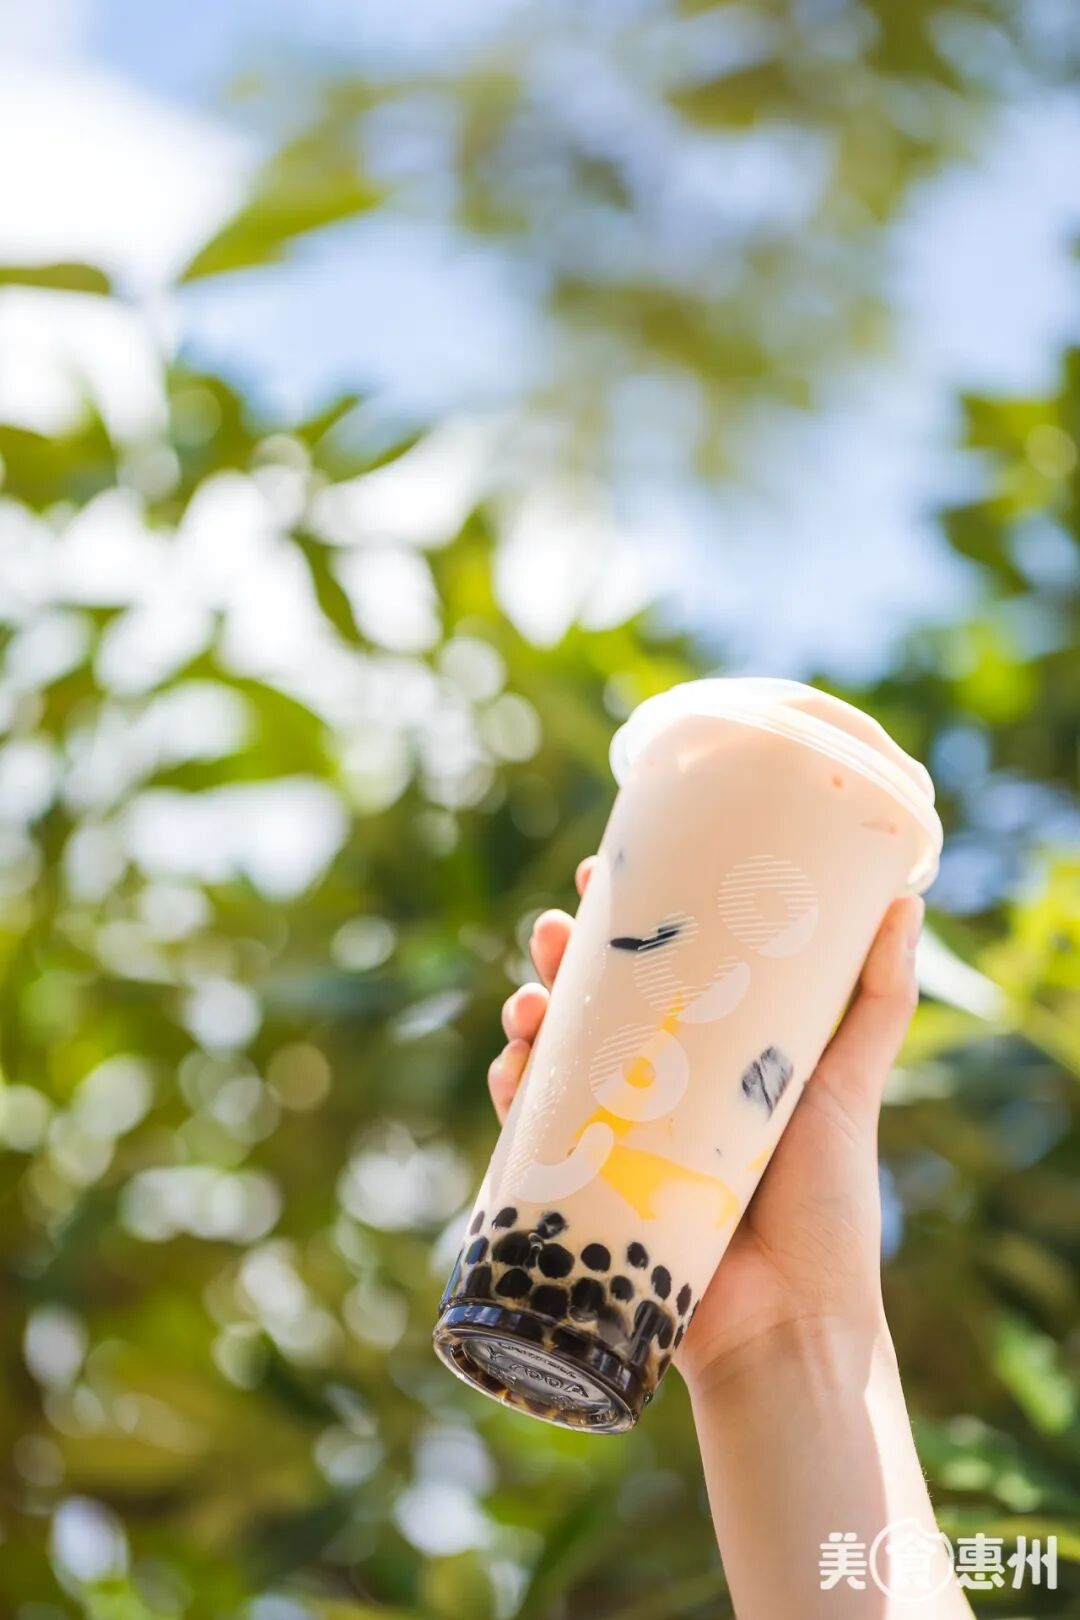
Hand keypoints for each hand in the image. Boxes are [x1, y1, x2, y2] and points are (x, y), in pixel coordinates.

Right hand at [487, 857, 923, 1389]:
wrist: (787, 1324)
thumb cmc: (826, 1205)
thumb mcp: (849, 1084)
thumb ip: (877, 999)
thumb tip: (905, 895)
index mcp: (712, 1054)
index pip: (660, 965)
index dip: (626, 916)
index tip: (608, 868)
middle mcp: (657, 1086)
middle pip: (594, 999)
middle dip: (564, 954)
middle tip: (557, 926)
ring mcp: (615, 1134)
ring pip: (552, 1052)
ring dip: (529, 1011)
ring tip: (532, 996)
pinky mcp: (580, 1186)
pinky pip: (528, 1126)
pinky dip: (512, 1087)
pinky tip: (514, 1063)